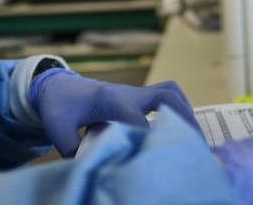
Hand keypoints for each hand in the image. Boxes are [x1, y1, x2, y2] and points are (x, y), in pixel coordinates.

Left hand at [30, 69, 200, 156]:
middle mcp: (127, 92)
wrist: (58, 86)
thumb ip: (73, 149)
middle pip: (165, 95)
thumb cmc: (59, 107)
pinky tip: (181, 128)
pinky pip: (167, 94)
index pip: (135, 116)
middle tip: (194, 143)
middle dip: (183, 118)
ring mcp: (135, 92)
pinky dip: (180, 108)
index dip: (146, 135)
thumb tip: (92, 166)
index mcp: (108, 99)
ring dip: (186, 111)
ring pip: (170, 91)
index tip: (153, 155)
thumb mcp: (58, 130)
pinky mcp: (138, 96)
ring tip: (194, 137)